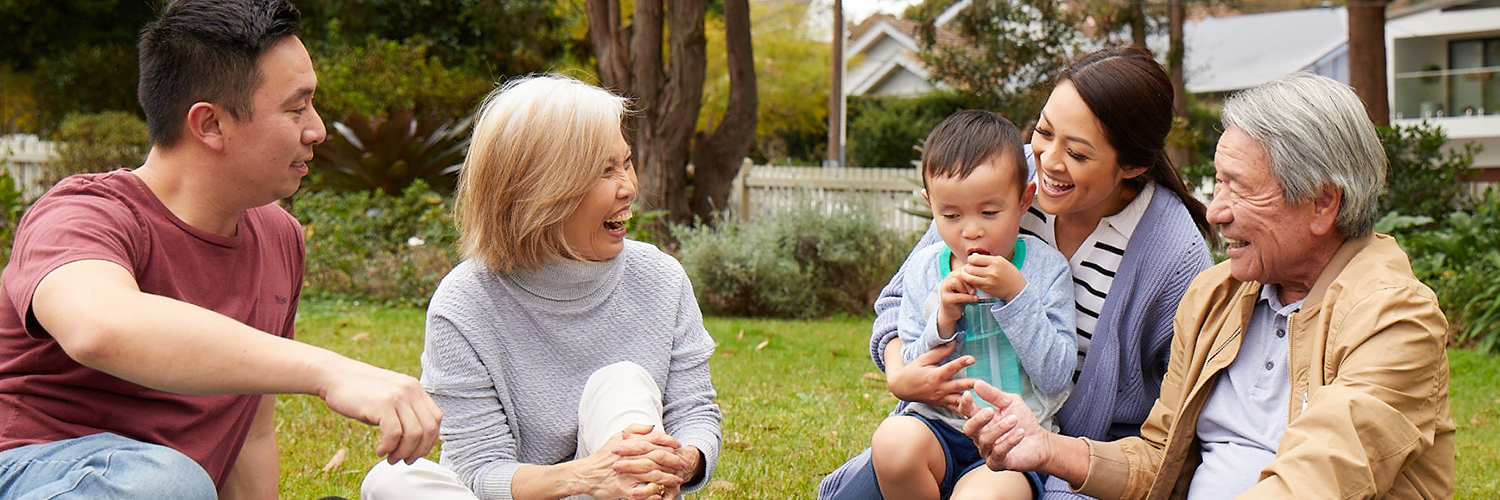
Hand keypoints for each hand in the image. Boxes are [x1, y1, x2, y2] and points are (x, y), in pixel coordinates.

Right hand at [317, 358, 440, 463]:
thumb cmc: (359, 391)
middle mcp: (410, 390)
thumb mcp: (389, 398)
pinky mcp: (382, 403)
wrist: (333, 375)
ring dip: (403, 452)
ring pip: (413, 434)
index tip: (416, 452)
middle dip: (418, 451)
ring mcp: (397, 395)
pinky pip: (394, 434)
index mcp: (414, 388)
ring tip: (390, 458)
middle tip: (404, 460)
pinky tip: (379, 450)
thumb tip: (415, 443)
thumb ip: (404, 413)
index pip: (435, 419)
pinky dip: (388, 447)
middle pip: (428, 429)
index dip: (429, 440)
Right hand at [575, 424, 684, 499]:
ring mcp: (626, 475)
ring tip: (677, 480)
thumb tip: (652, 426)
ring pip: (653, 475)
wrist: (585, 474)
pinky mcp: (623, 490)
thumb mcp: (616, 437)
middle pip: (657, 457)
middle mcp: (629, 458)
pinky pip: (642, 493)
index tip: (678, 446)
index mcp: (629, 445)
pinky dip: (653, 494)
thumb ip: (634, 429)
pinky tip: (661, 495)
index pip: (654, 440)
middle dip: (673, 460)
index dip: (669, 442)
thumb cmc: (603, 456)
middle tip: (683, 464)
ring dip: (668, 478)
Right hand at [887, 342, 976, 410]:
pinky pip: (955, 410)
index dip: (961, 362)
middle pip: (958, 386)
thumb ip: (940, 352)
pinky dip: (965, 412)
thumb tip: (954, 342)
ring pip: (958, 402)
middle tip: (983, 383)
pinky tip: (977, 414)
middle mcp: (939, 388)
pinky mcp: (942, 404)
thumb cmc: (913, 370)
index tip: (972, 358)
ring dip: (971, 401)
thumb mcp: (923, 359)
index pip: (950, 368)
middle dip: (971, 385)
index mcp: (935, 375)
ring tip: (983, 402)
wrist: (902, 388)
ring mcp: (941, 398)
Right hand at [937, 272, 978, 335]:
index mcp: (952, 275)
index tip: (980, 280)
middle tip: (976, 288)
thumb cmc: (961, 298)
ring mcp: (944, 289)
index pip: (964, 269)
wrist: (951, 312)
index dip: (973, 273)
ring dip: (966, 288)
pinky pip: (958, 296)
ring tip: (973, 293)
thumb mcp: (966, 287)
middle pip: (959, 274)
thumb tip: (984, 274)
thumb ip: (971, 280)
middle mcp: (947, 280)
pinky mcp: (946, 299)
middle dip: (970, 281)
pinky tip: (975, 299)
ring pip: (955, 281)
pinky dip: (968, 297)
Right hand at [958, 380, 1049, 471]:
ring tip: (1014, 420)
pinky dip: (1009, 442)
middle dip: (978, 419)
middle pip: (969, 429)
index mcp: (980, 421)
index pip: (966, 413)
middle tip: (990, 411)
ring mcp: (987, 451)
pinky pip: (998, 453)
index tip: (968, 394)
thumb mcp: (1010, 402)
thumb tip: (977, 383)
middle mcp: (980, 436)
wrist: (1040, 441)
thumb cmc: (1023, 421)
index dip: (965, 404)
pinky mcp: (997, 463)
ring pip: (985, 440)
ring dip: (1000, 428)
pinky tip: (1020, 433)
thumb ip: (993, 394)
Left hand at [961, 253, 1025, 301]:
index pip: (975, 258)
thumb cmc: (1009, 273)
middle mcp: (992, 271)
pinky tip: (973, 279)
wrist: (1017, 289)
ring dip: (965, 275)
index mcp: (996, 262)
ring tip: (967, 273)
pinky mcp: (987, 289)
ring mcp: (989, 281)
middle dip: (966, 267)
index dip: (970, 259)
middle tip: (968, 267)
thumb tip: (973, 256)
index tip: (972, 260)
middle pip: (970, 268)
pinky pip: (974, 284)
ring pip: (969, 277)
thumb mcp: (1002, 262)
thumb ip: (987, 258)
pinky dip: (970, 281)